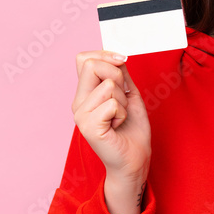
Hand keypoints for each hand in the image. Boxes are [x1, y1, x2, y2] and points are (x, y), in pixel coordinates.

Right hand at [72, 50, 151, 213]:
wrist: (135, 159)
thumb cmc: (132, 129)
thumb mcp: (128, 94)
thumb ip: (120, 74)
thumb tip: (117, 56)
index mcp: (85, 93)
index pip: (84, 59)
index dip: (105, 54)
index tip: (122, 60)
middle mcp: (78, 103)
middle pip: (92, 65)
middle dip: (117, 75)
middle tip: (123, 96)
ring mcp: (81, 115)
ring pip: (108, 85)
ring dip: (123, 100)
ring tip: (120, 116)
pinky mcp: (89, 127)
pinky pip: (112, 104)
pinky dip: (122, 112)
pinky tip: (118, 125)